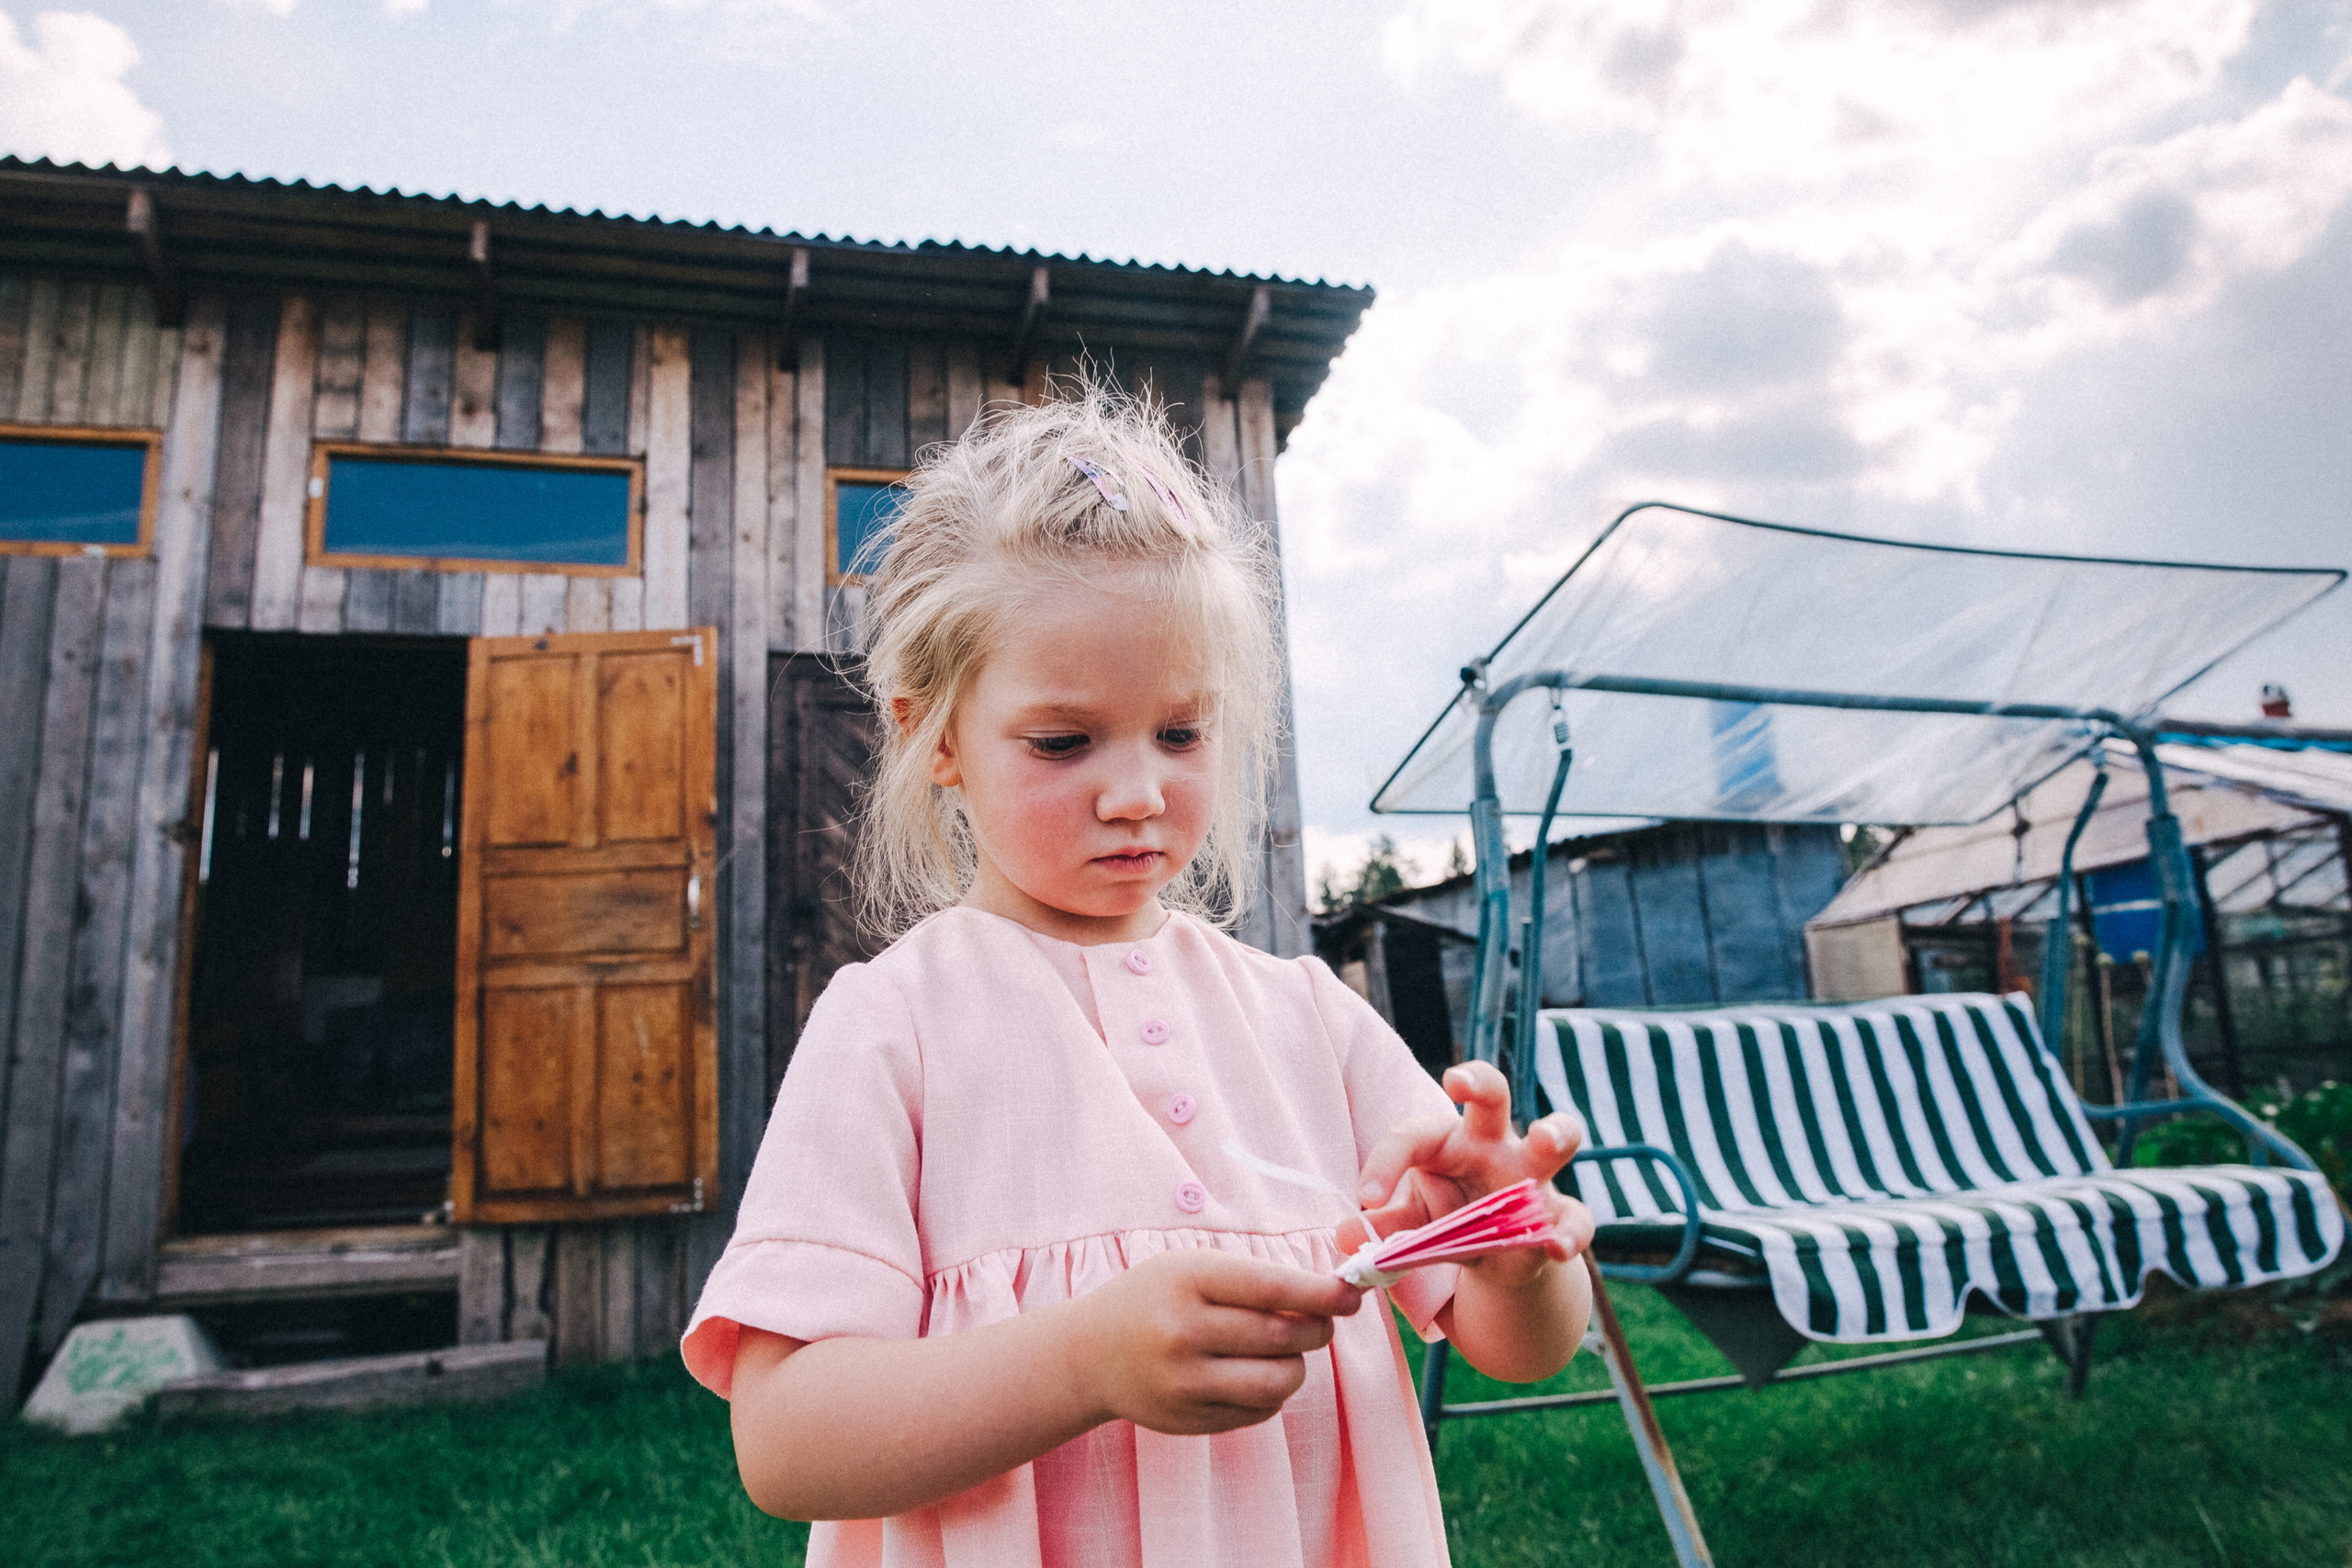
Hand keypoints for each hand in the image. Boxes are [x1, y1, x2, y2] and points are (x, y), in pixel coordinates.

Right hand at [1070, 1249, 1361, 1435]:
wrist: (1088, 1354)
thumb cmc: (1154, 1299)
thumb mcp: (1191, 1269)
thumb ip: (1254, 1281)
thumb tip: (1330, 1298)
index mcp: (1187, 1280)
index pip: (1272, 1287)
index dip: (1321, 1292)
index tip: (1352, 1294)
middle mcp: (1184, 1332)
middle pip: (1283, 1336)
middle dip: (1318, 1329)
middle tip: (1321, 1322)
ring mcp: (1185, 1382)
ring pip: (1278, 1381)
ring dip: (1297, 1366)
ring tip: (1285, 1353)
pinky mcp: (1190, 1419)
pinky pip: (1259, 1411)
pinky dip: (1272, 1394)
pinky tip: (1252, 1375)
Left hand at [1348, 1060, 1597, 1289]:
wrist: (1494, 1257)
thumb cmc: (1445, 1220)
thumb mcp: (1412, 1223)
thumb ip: (1384, 1228)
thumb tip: (1346, 1235)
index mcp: (1447, 1141)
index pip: (1414, 1135)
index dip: (1387, 1162)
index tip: (1365, 1199)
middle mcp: (1493, 1144)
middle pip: (1491, 1093)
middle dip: (1477, 1080)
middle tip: (1457, 1080)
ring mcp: (1533, 1176)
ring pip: (1556, 1136)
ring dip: (1554, 1131)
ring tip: (1546, 1137)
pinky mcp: (1558, 1215)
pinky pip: (1574, 1216)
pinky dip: (1570, 1232)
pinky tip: (1558, 1247)